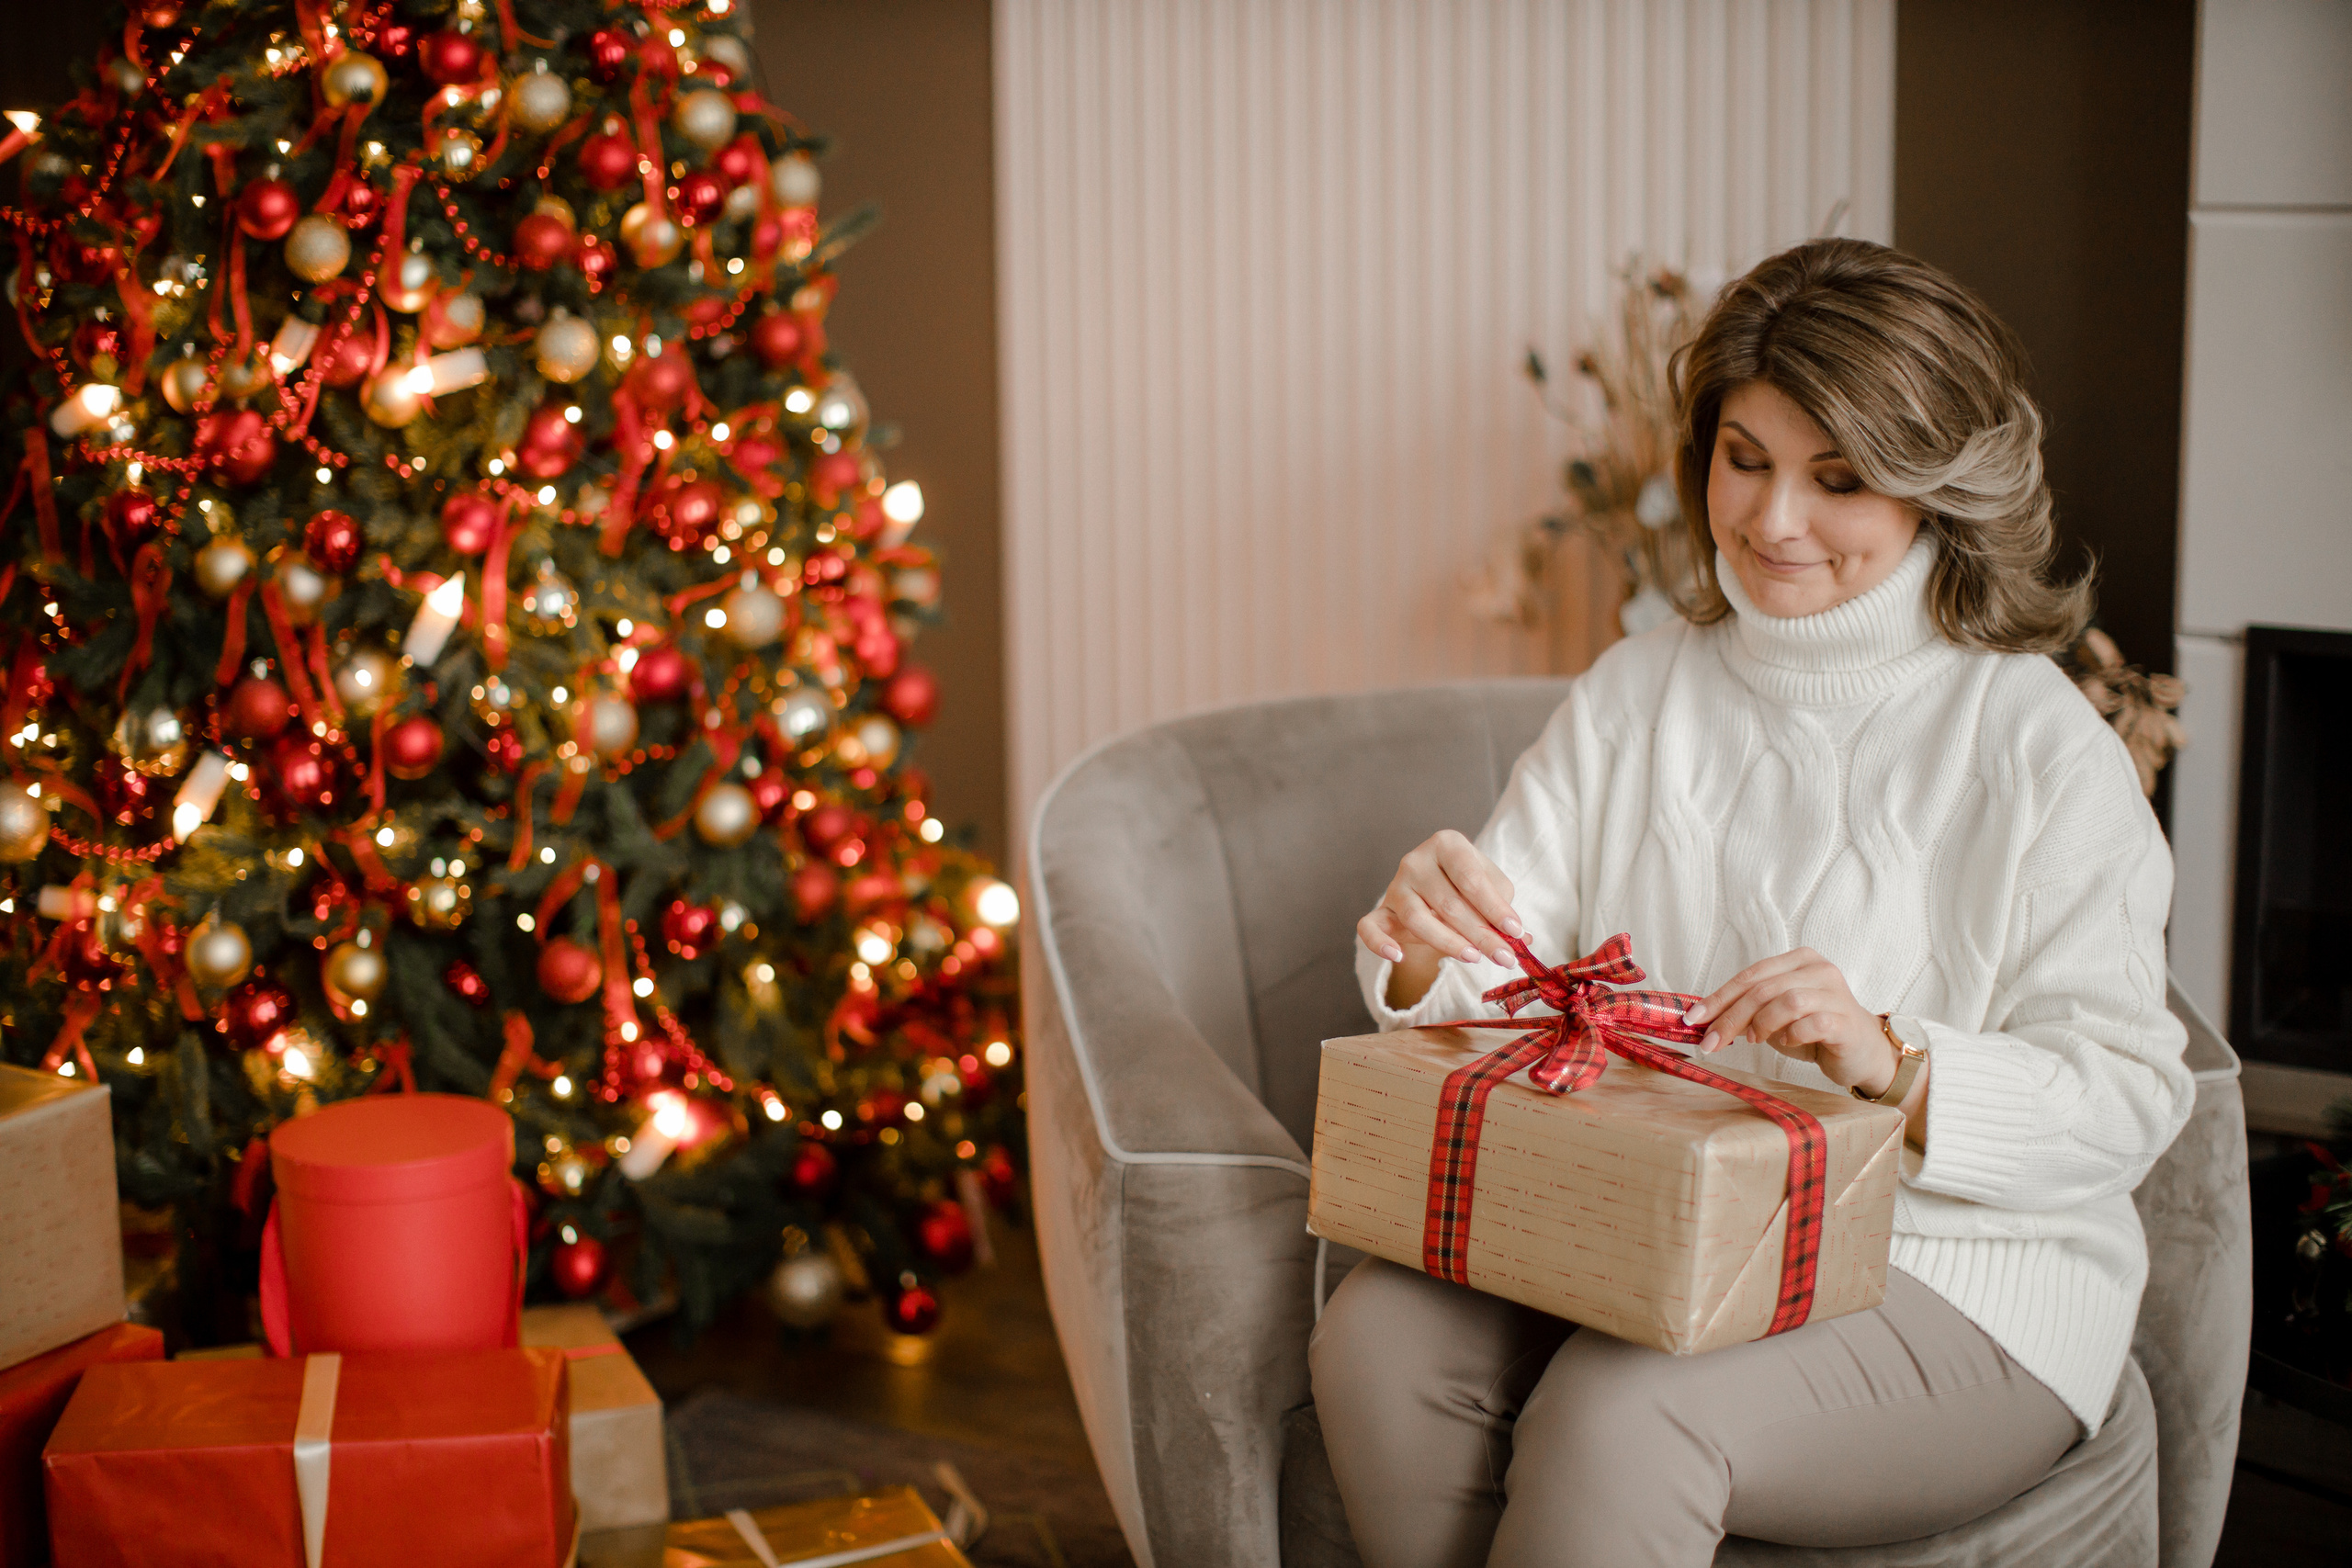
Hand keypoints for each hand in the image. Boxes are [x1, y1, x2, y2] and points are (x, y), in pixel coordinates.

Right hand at [1357, 830, 1521, 983]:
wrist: (1435, 891)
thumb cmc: (1467, 888)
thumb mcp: (1492, 889)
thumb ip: (1504, 910)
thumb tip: (1521, 939)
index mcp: (1447, 844)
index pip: (1470, 878)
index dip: (1494, 907)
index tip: (1515, 931)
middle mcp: (1416, 860)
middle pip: (1448, 902)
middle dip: (1480, 934)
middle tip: (1504, 957)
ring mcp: (1395, 885)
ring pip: (1417, 918)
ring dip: (1447, 942)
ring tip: (1473, 957)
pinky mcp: (1379, 910)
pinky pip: (1370, 927)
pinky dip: (1380, 943)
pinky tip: (1398, 956)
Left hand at [1682, 948, 1893, 1093]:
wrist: (1863, 1052)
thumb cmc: (1814, 1031)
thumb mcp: (1775, 1017)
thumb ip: (1747, 1011)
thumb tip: (1704, 1020)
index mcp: (1799, 960)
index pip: (1751, 975)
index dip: (1719, 997)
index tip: (1693, 1018)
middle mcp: (1819, 970)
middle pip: (1763, 989)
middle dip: (1730, 1017)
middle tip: (1710, 1042)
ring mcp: (1835, 993)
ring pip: (1786, 1001)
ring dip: (1761, 1024)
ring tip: (1755, 1040)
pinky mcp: (1846, 1020)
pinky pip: (1811, 1023)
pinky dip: (1791, 1035)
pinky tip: (1787, 1042)